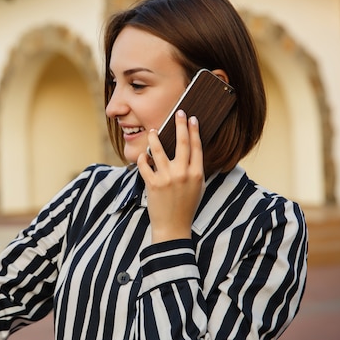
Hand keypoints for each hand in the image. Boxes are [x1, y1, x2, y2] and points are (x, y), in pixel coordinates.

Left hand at [137, 110, 204, 243]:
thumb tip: (191, 149)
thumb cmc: (186, 206)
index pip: (196, 147)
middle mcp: (183, 174)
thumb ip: (194, 169)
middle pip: (182, 143)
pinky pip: (144, 165)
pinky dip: (142, 159)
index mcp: (196, 174)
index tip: (192, 118)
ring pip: (159, 151)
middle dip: (180, 125)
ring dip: (155, 138)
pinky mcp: (152, 184)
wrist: (173, 227)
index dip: (194, 131)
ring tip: (152, 130)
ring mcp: (167, 178)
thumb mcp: (197, 187)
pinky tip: (142, 156)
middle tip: (178, 113)